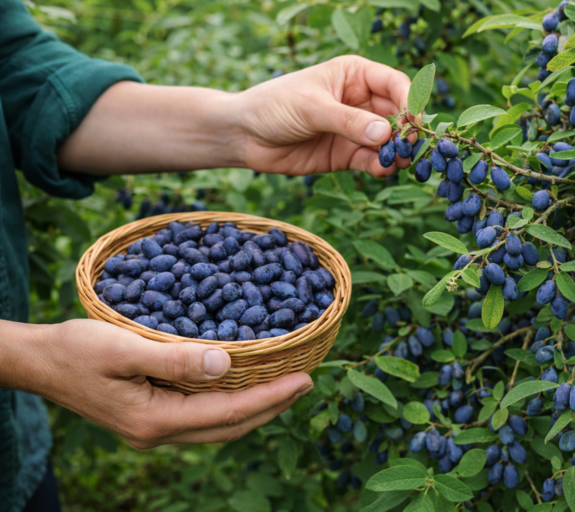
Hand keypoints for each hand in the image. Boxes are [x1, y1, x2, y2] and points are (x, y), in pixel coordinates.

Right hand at [2, 319, 312, 448]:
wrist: (39, 362)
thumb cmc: (75, 350)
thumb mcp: (123, 348)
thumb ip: (176, 359)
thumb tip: (227, 364)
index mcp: (155, 419)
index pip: (229, 413)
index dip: (271, 397)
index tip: (305, 380)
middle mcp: (158, 432)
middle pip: (229, 426)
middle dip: (271, 407)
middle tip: (306, 383)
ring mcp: (153, 428)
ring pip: (217, 425)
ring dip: (254, 407)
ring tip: (284, 386)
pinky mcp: (150, 417)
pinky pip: (202, 416)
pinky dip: (229, 403)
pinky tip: (241, 387)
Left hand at [230, 55, 412, 177]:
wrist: (244, 135)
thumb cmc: (274, 106)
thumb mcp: (312, 107)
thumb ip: (348, 121)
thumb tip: (385, 134)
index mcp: (355, 75)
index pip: (394, 83)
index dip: (409, 100)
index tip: (414, 121)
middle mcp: (360, 101)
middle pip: (396, 115)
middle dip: (406, 131)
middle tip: (410, 146)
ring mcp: (355, 130)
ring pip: (387, 141)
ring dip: (396, 152)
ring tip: (398, 161)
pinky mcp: (346, 155)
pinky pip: (371, 161)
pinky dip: (380, 166)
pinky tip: (382, 170)